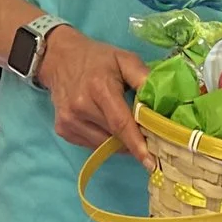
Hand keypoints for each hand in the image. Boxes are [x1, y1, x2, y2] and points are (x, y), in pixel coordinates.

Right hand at [37, 27, 149, 161]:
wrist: (58, 58)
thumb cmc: (97, 59)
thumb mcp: (124, 59)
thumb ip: (143, 78)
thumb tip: (163, 101)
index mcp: (99, 88)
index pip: (120, 123)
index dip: (137, 144)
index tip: (151, 162)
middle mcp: (81, 107)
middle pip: (114, 136)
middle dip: (134, 142)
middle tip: (150, 140)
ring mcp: (69, 121)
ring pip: (103, 144)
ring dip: (119, 143)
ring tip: (126, 130)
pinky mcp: (63, 130)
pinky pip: (91, 144)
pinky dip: (103, 140)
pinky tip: (105, 125)